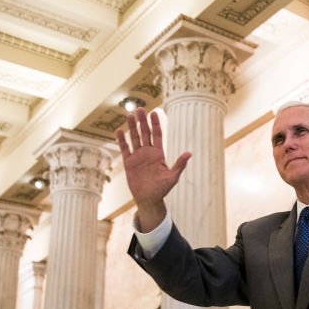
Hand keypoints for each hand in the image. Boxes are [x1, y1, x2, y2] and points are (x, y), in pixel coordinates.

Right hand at [116, 108, 190, 230]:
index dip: (155, 124)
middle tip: (140, 109)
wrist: (149, 199)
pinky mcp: (129, 163)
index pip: (157, 135)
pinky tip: (119, 131)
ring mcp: (138, 157)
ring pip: (134, 138)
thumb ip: (179, 164)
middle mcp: (148, 152)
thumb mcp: (173, 177)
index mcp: (158, 154)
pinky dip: (122, 141)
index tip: (154, 112)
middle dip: (142, 121)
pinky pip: (125, 149)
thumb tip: (189, 153)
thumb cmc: (162, 189)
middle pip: (145, 133)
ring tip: (129, 115)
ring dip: (132, 127)